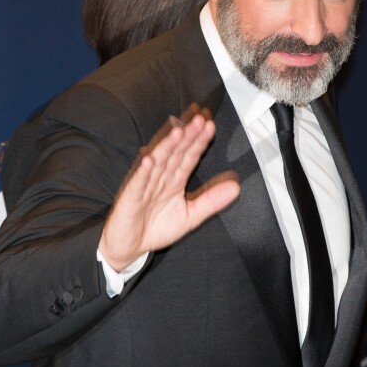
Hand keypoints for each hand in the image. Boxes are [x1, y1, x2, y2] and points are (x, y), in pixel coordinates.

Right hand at [98, 104, 239, 270]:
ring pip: (158, 162)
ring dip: (167, 147)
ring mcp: (145, 185)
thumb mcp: (191, 216)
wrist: (130, 247)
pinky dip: (143, 172)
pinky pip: (138, 183)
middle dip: (187, 136)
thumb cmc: (156, 227)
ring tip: (178, 132)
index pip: (190, 156)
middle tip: (199, 119)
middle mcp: (161, 178)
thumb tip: (236, 187)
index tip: (210, 126)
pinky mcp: (130, 197)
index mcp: (175, 179)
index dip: (200, 142)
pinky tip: (149, 160)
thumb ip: (212, 201)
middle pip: (176, 153)